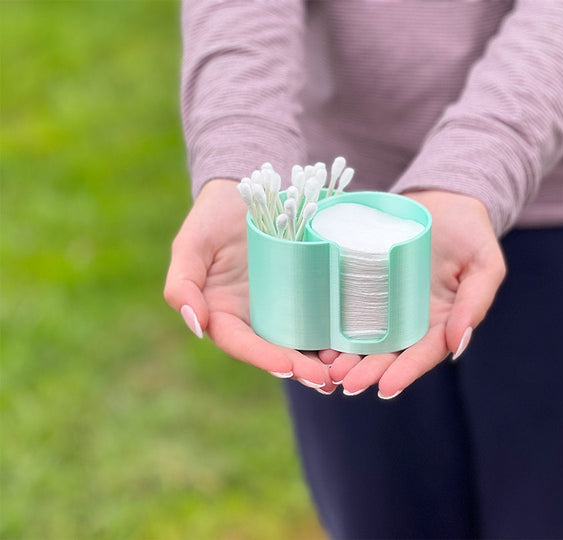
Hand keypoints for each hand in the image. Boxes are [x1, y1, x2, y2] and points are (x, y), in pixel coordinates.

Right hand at [164, 179, 333, 390]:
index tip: (287, 366)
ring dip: (322, 360)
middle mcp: (255, 318)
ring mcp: (284, 308)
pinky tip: (354, 343)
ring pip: (303, 342)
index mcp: (224, 314)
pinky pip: (322, 318)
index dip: (263, 357)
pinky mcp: (308, 294)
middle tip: (325, 379)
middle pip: (277, 351)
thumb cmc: (214, 216)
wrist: (250, 189)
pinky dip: (336, 335)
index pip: (242, 344)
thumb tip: (196, 324)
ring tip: (345, 367)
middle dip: (300, 368)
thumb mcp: (191, 243)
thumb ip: (183, 284)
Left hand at [325, 190, 505, 398]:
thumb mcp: (484, 263)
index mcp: (442, 322)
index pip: (424, 354)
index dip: (406, 372)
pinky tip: (320, 341)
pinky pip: (349, 310)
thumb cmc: (470, 231)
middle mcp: (411, 320)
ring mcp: (387, 305)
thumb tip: (458, 345)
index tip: (386, 388)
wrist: (442, 200)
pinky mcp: (365, 286)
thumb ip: (475, 303)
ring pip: (366, 339)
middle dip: (369, 370)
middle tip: (347, 383)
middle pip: (390, 353)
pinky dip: (335, 328)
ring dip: (348, 358)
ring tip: (329, 370)